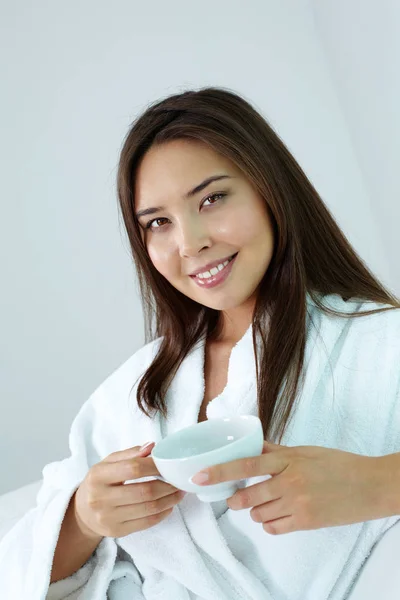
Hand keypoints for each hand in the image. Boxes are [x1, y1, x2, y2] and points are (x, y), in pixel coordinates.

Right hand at [74, 442, 185, 538]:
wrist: (83, 512)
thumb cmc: (100, 482)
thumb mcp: (108, 463)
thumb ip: (130, 454)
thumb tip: (152, 447)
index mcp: (98, 476)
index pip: (133, 469)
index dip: (155, 466)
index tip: (168, 464)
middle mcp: (100, 498)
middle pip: (144, 491)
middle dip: (167, 485)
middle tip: (179, 480)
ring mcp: (108, 518)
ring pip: (149, 508)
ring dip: (170, 500)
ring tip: (179, 491)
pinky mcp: (117, 532)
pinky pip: (146, 522)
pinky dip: (163, 513)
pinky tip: (169, 505)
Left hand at [191, 441, 382, 534]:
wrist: (369, 485)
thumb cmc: (338, 464)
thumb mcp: (305, 451)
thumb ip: (277, 451)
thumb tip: (252, 445)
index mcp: (288, 459)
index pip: (246, 464)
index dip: (220, 471)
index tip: (199, 476)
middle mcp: (289, 482)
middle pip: (247, 496)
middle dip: (237, 499)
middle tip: (237, 497)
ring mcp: (297, 504)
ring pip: (258, 515)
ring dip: (257, 511)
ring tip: (271, 502)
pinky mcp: (306, 523)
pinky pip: (274, 528)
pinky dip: (271, 523)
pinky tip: (281, 514)